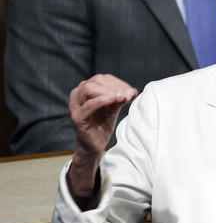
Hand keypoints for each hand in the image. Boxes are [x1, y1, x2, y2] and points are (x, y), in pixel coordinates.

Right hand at [68, 74, 137, 195]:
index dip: (118, 83)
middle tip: (129, 95)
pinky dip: (101, 100)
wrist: (96, 144)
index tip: (132, 91)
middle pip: (96, 81)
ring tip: (122, 97)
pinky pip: (88, 105)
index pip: (102, 78)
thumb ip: (120, 97)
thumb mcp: (113, 107)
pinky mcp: (77, 117)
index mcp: (85, 89)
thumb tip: (132, 91)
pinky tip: (114, 99)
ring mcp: (76, 105)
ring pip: (89, 89)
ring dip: (109, 92)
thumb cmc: (103, 124)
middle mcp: (78, 94)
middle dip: (115, 87)